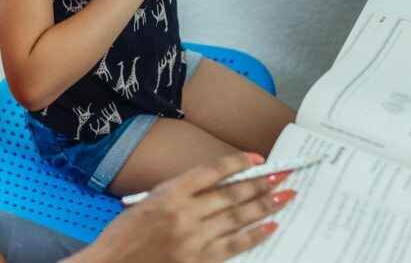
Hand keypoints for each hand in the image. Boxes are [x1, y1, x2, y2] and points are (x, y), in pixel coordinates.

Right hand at [66, 153, 292, 262]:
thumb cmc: (126, 233)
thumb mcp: (148, 201)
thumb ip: (180, 193)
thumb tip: (216, 186)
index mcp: (170, 192)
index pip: (212, 171)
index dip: (238, 163)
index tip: (256, 159)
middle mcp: (186, 212)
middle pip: (232, 193)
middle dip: (261, 183)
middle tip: (283, 175)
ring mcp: (195, 238)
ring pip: (239, 217)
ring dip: (265, 205)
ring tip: (285, 196)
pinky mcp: (201, 260)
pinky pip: (235, 245)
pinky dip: (255, 235)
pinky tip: (270, 226)